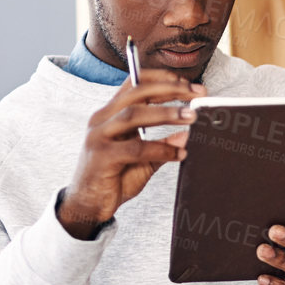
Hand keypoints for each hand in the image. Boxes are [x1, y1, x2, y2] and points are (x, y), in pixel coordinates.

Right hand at [56, 71, 202, 238]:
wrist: (87, 206)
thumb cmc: (113, 179)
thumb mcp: (143, 160)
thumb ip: (163, 146)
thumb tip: (187, 134)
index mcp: (111, 113)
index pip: (135, 82)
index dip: (163, 78)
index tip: (189, 84)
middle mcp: (102, 119)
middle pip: (137, 92)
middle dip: (169, 89)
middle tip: (197, 94)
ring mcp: (99, 136)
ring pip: (134, 114)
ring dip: (166, 113)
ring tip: (191, 116)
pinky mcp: (101, 156)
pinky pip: (135, 148)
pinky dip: (161, 149)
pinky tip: (179, 154)